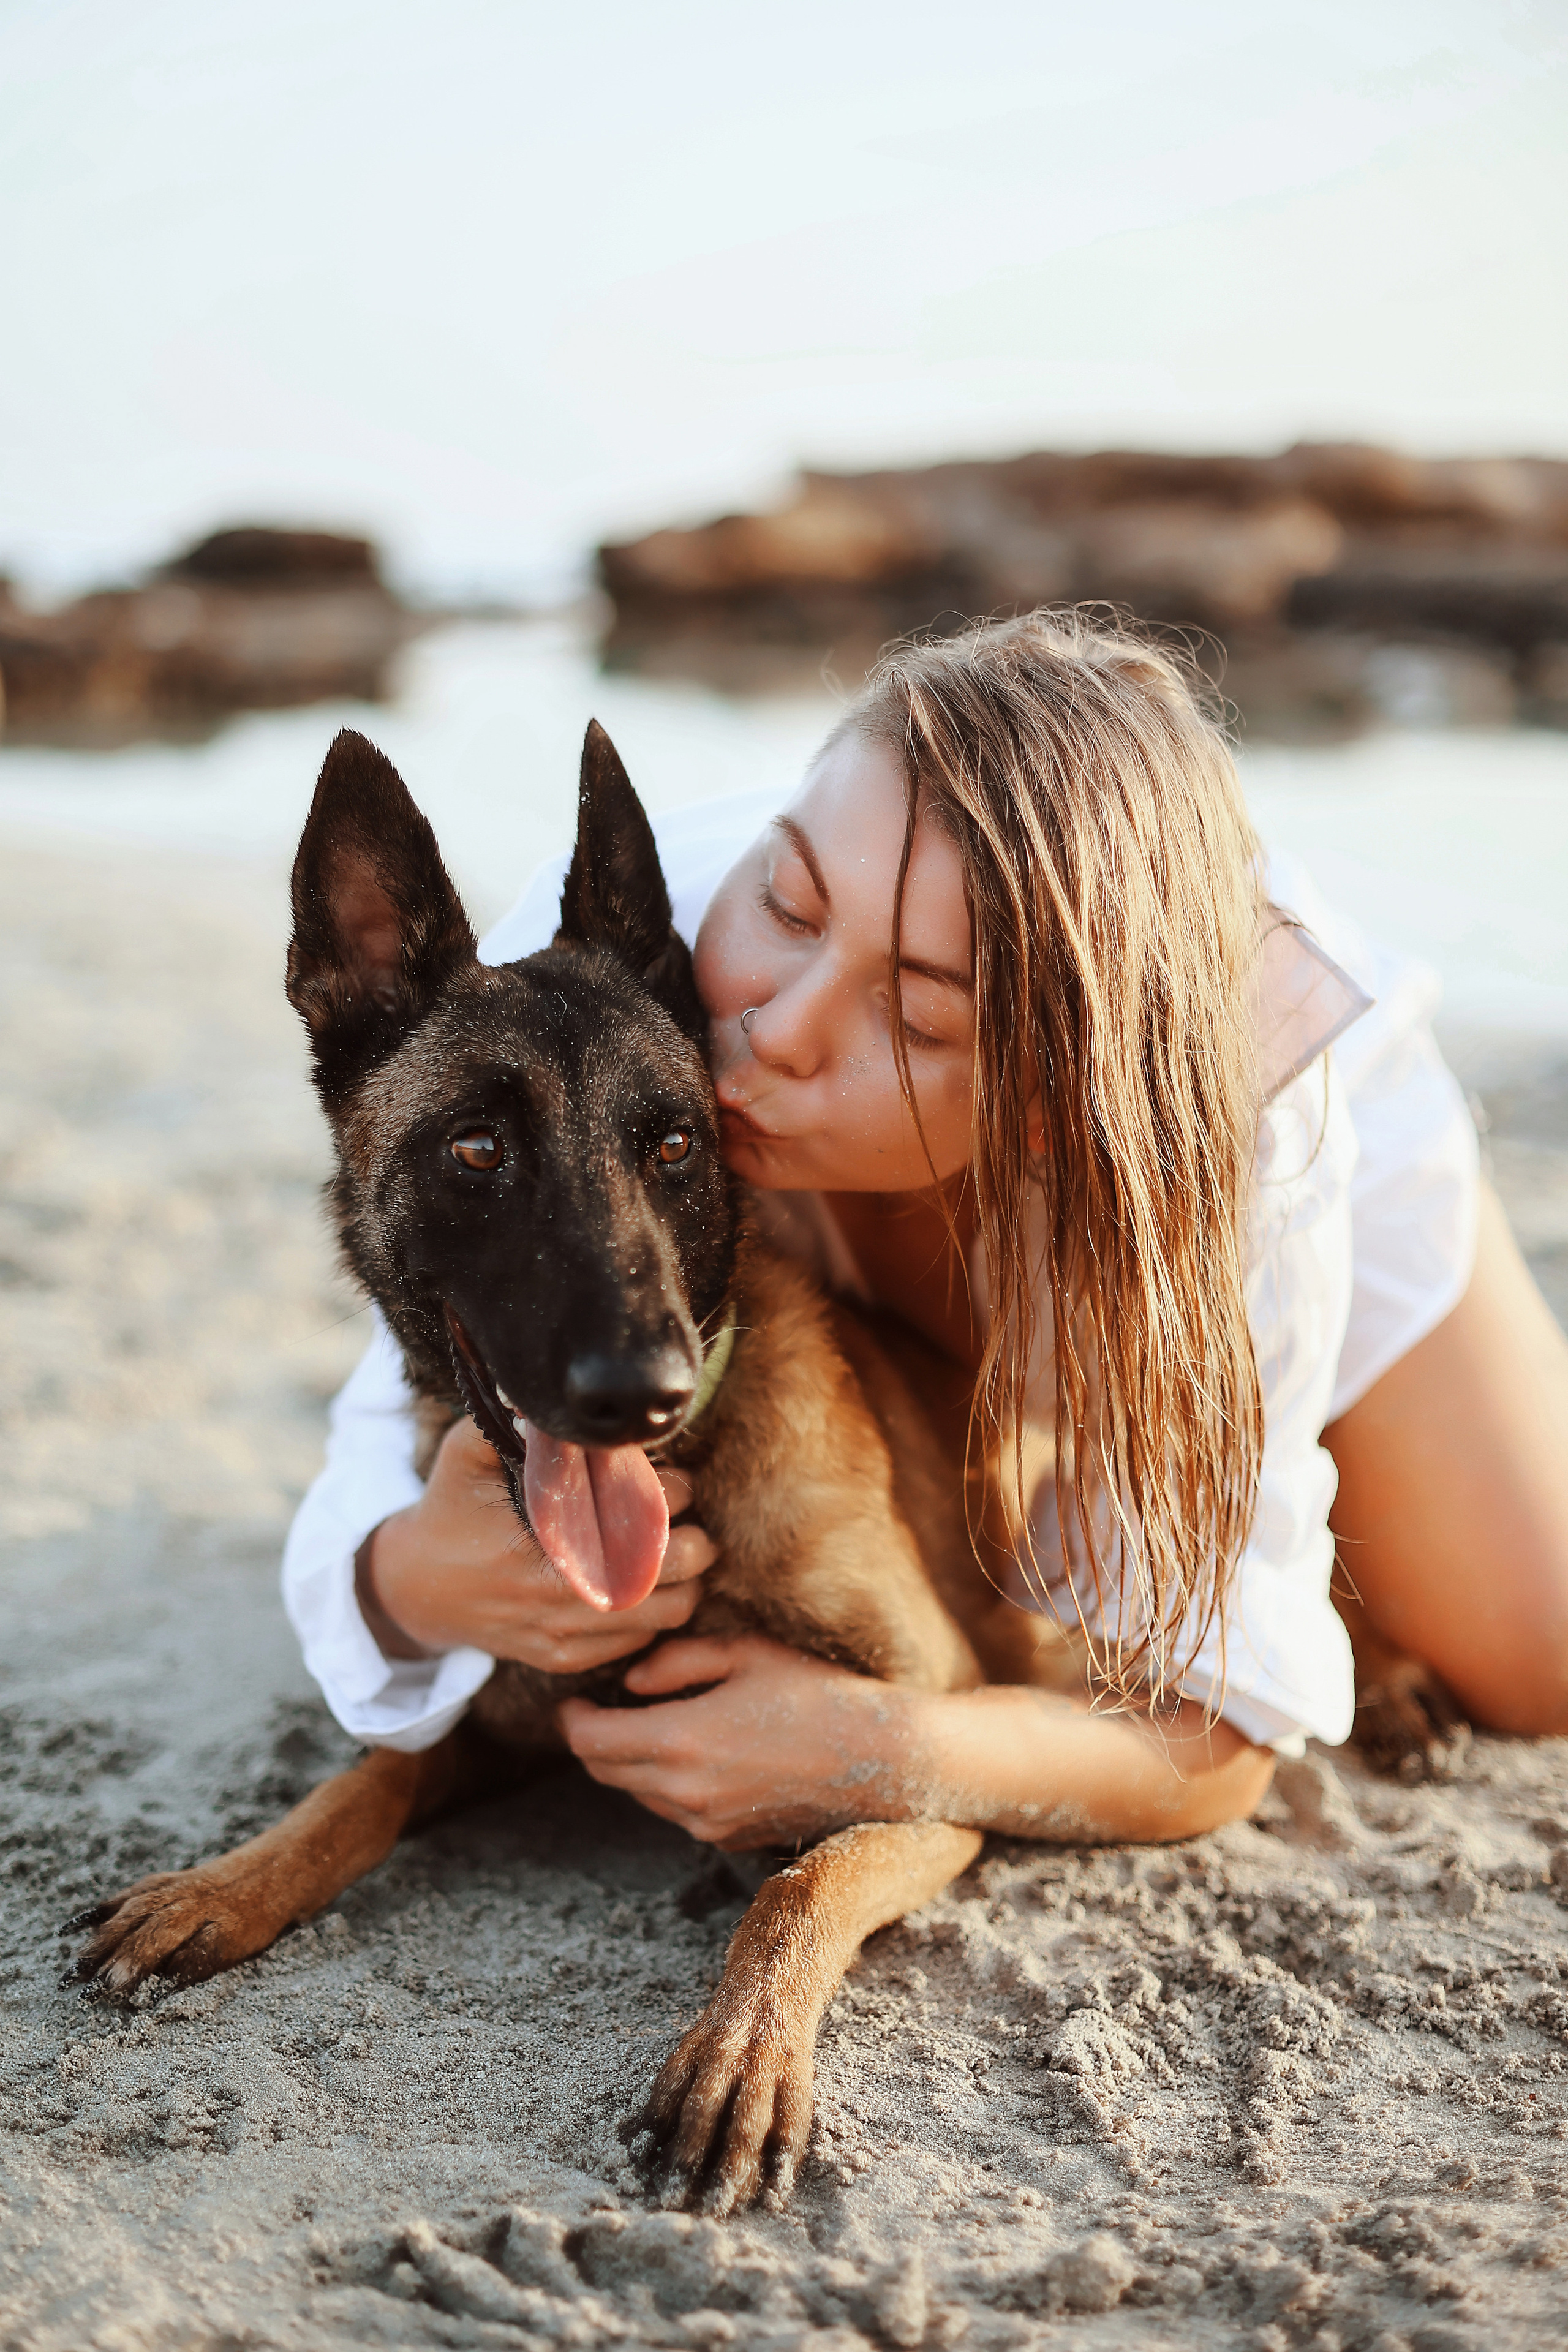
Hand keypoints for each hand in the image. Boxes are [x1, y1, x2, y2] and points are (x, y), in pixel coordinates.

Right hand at [359, 1417, 715, 1671]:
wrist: (416, 1589)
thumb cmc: (450, 1510)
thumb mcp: (466, 1453)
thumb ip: (511, 1422)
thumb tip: (554, 1402)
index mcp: (541, 1542)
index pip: (647, 1514)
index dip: (672, 1489)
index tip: (666, 1475)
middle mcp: (559, 1598)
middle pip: (679, 1570)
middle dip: (694, 1535)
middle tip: (677, 1514)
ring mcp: (566, 1636)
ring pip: (673, 1611)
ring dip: (684, 1577)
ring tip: (666, 1547)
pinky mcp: (568, 1659)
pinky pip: (644, 1639)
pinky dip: (654, 1609)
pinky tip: (635, 1577)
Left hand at [557, 1634, 924, 1848]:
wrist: (877, 1756)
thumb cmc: (814, 1691)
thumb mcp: (744, 1652)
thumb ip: (676, 1662)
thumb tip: (631, 1684)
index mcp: (681, 1741)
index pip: (591, 1741)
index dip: (573, 1719)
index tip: (574, 1699)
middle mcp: (684, 1792)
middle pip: (605, 1772)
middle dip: (594, 1740)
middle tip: (602, 1708)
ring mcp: (706, 1822)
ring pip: (638, 1792)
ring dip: (632, 1762)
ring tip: (655, 1724)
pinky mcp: (727, 1837)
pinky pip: (674, 1809)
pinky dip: (668, 1782)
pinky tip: (699, 1751)